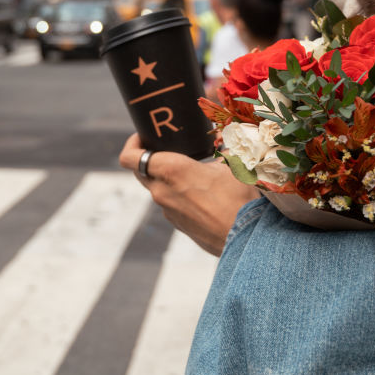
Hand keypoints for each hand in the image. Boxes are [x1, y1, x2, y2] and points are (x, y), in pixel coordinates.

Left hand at [119, 133, 259, 255]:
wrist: (245, 238)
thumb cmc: (237, 198)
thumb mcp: (230, 165)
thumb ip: (220, 152)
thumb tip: (223, 144)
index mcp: (170, 170)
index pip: (129, 157)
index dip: (132, 143)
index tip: (143, 137)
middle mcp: (161, 191)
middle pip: (140, 171)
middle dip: (148, 158)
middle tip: (166, 150)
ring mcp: (167, 210)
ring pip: (157, 188)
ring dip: (167, 178)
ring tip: (192, 173)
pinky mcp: (176, 224)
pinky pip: (170, 203)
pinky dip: (178, 195)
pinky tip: (201, 194)